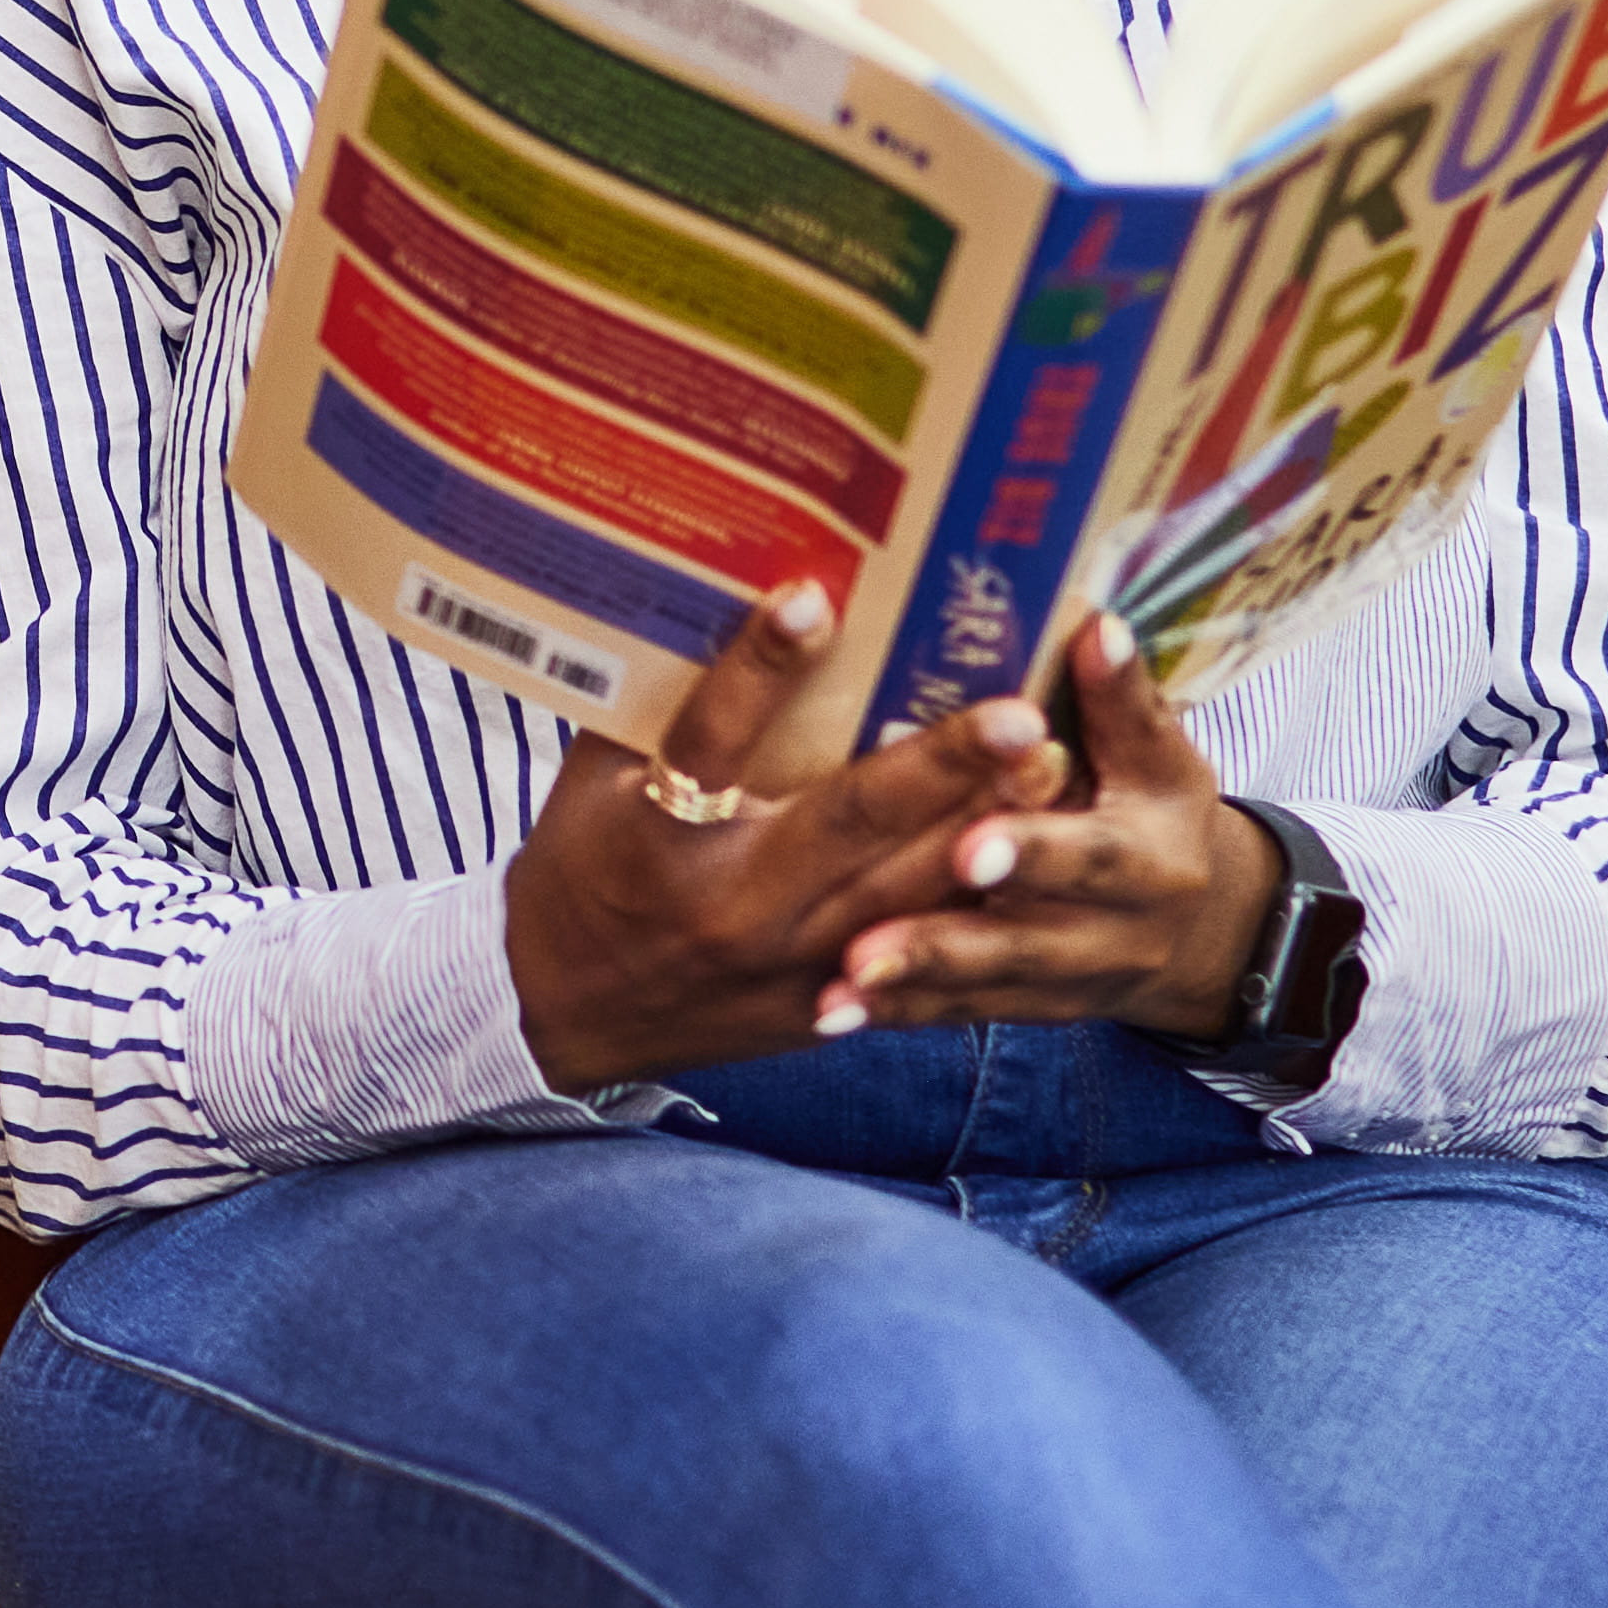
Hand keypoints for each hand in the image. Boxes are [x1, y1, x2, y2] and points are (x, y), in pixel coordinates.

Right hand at [503, 582, 1067, 1092]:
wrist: (556, 1012)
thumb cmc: (578, 870)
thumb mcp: (591, 783)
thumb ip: (655, 705)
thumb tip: (714, 595)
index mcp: (655, 835)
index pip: (709, 738)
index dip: (757, 666)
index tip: (812, 598)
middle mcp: (727, 902)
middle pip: (844, 822)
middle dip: (939, 766)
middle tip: (1016, 712)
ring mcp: (782, 965)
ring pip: (901, 895)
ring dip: (981, 832)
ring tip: (1050, 771)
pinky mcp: (819, 1010)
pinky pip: (909, 961)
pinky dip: (971, 913)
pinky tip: (1030, 862)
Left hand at [809, 608, 1282, 1044]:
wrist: (1198, 928)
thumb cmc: (1157, 809)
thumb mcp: (1160, 754)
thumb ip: (1123, 697)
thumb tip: (1098, 622)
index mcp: (1150, 859)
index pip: (1090, 858)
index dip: (1032, 853)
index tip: (967, 846)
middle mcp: (1115, 935)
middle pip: (1026, 943)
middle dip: (946, 944)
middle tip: (867, 945)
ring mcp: (1068, 984)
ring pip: (984, 989)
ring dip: (910, 989)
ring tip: (840, 983)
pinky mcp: (1027, 1009)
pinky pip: (960, 1017)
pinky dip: (899, 1016)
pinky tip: (831, 1013)